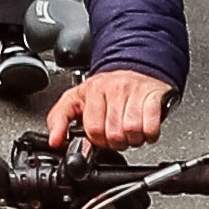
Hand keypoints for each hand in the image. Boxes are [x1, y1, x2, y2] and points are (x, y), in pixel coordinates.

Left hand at [54, 66, 173, 150]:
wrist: (136, 66)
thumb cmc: (106, 88)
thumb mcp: (75, 99)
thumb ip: (58, 119)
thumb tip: (54, 141)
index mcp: (93, 90)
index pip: (93, 129)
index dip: (98, 139)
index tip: (101, 137)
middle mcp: (115, 89)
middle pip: (114, 134)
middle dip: (116, 142)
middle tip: (117, 135)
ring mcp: (135, 92)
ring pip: (132, 132)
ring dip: (133, 139)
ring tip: (130, 132)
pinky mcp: (154, 97)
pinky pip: (151, 128)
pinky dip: (149, 135)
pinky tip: (144, 130)